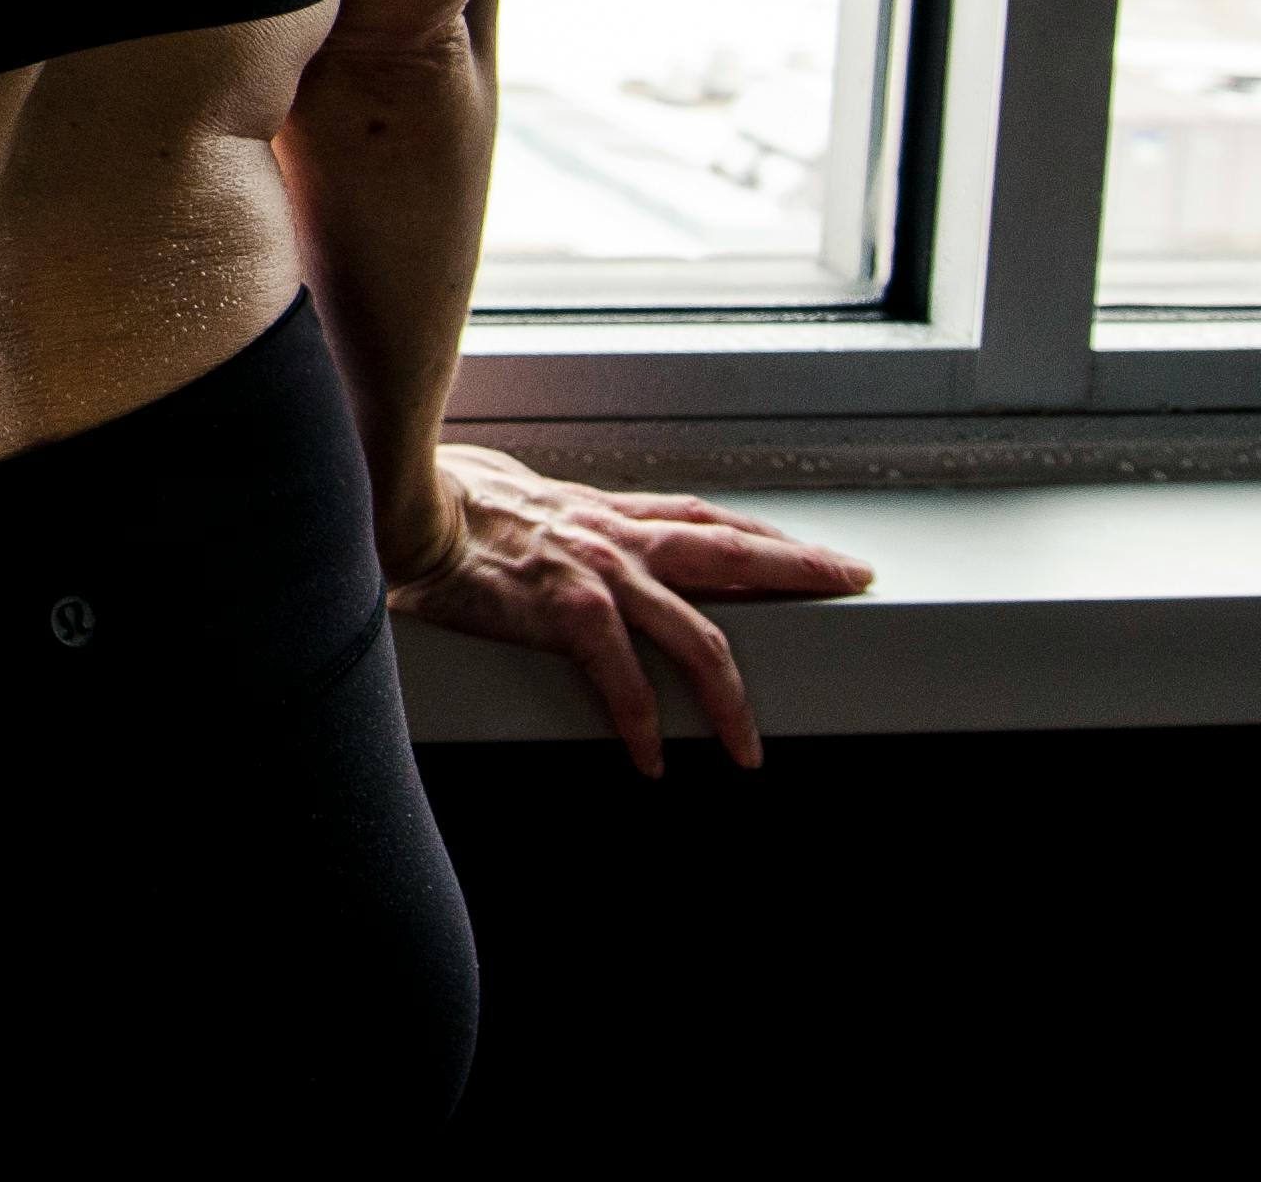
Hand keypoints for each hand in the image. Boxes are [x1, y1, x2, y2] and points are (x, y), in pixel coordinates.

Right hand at [385, 445, 872, 774]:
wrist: (406, 507)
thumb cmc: (449, 504)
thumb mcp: (523, 502)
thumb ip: (560, 523)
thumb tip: (564, 532)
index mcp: (607, 516)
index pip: (705, 518)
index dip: (764, 535)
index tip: (812, 550)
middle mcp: (617, 538)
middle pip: (732, 551)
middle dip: (799, 568)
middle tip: (854, 579)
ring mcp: (600, 573)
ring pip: (698, 635)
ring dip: (732, 698)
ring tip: (749, 747)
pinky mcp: (568, 611)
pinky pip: (623, 680)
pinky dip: (643, 724)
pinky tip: (652, 758)